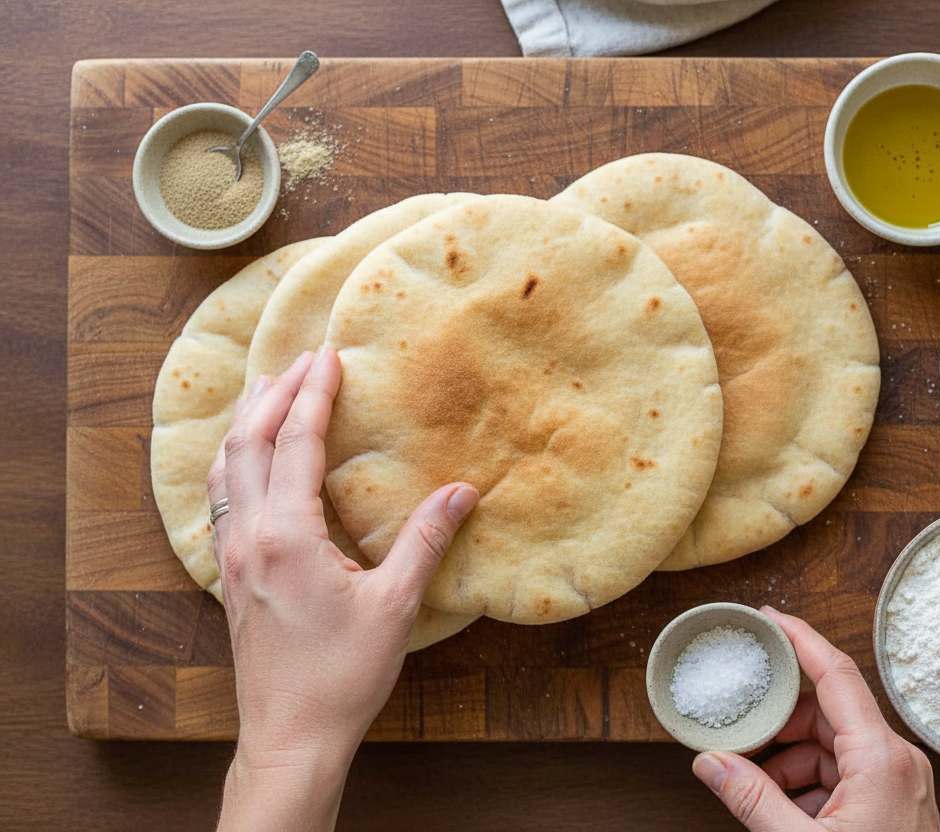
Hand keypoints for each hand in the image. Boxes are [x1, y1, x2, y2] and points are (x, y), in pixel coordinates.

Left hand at [207, 348, 476, 831]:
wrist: (292, 735)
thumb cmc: (342, 675)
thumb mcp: (396, 605)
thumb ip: (426, 541)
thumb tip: (462, 491)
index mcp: (288, 536)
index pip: (294, 444)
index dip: (312, 396)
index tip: (328, 357)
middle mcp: (250, 539)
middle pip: (246, 445)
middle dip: (272, 396)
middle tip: (300, 362)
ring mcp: (233, 559)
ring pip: (225, 472)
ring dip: (245, 426)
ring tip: (267, 394)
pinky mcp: (232, 578)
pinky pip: (222, 503)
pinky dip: (233, 466)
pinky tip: (247, 466)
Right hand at [692, 607, 939, 831]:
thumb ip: (751, 800)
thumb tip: (709, 763)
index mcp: (882, 758)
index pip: (836, 673)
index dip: (799, 638)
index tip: (767, 617)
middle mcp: (898, 761)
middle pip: (828, 712)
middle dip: (778, 722)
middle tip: (737, 734)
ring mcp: (900, 783)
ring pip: (833, 745)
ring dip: (790, 758)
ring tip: (755, 786)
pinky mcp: (894, 804)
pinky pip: (844, 773)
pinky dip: (809, 782)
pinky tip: (783, 809)